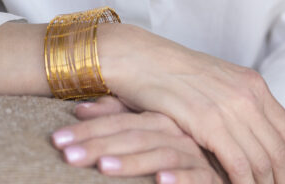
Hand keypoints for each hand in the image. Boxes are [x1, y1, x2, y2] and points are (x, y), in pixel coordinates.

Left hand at [51, 96, 225, 183]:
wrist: (227, 171)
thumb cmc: (183, 156)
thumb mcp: (148, 138)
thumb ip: (120, 121)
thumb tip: (81, 108)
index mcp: (160, 120)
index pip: (119, 120)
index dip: (88, 129)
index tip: (57, 139)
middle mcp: (177, 132)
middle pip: (134, 133)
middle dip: (98, 143)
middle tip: (66, 153)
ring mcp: (196, 152)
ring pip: (161, 152)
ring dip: (132, 161)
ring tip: (103, 167)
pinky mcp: (214, 176)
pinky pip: (198, 175)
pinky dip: (180, 177)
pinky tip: (160, 181)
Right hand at [96, 24, 284, 183]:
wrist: (141, 58)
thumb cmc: (172, 73)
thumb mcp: (215, 82)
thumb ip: (236, 104)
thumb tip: (250, 134)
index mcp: (253, 84)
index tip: (278, 178)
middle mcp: (248, 94)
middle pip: (280, 150)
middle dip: (281, 180)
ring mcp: (230, 108)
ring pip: (262, 162)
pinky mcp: (209, 123)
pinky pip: (239, 165)